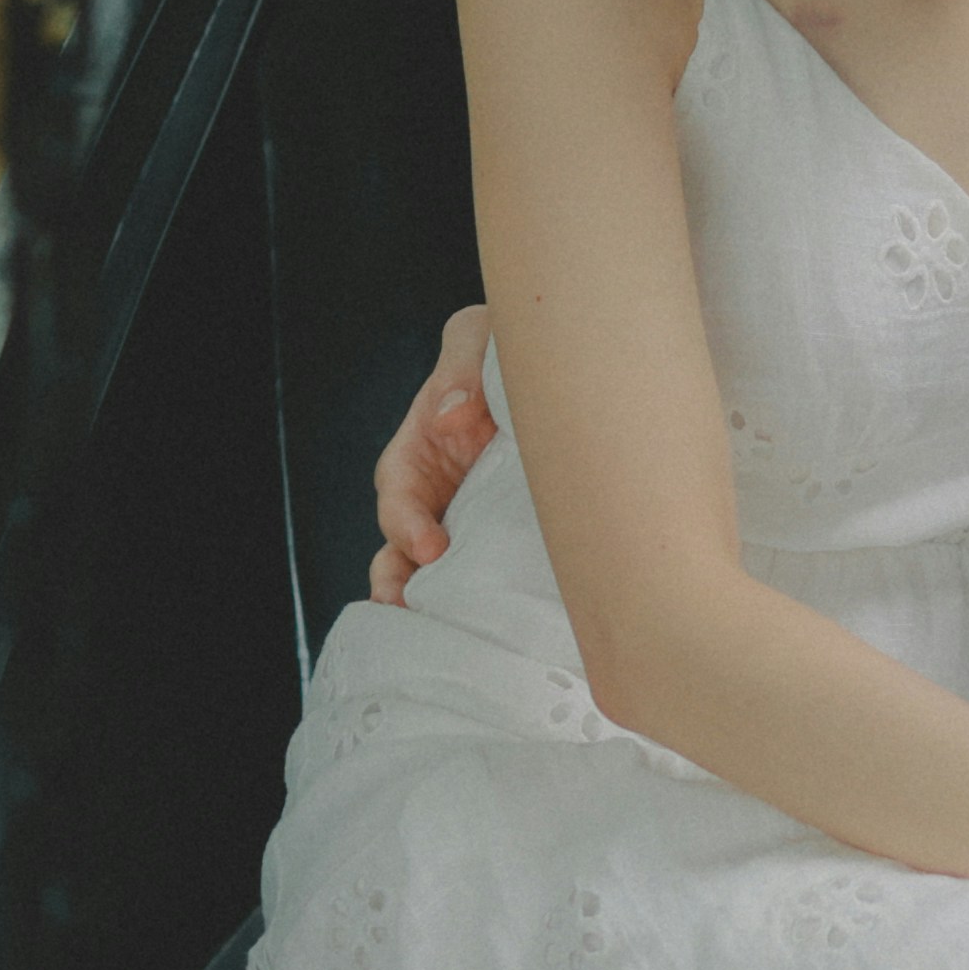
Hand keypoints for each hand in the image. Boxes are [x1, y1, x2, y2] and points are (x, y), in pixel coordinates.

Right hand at [366, 303, 497, 604]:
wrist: (569, 361)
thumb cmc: (509, 347)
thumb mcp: (481, 339)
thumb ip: (464, 366)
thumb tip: (453, 413)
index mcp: (423, 444)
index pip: (399, 488)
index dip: (405, 521)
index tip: (429, 545)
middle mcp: (440, 489)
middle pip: (404, 543)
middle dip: (400, 577)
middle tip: (411, 606)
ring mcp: (472, 515)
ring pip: (440, 568)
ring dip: (433, 600)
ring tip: (440, 630)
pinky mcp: (509, 534)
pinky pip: (491, 572)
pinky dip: (487, 600)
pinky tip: (503, 626)